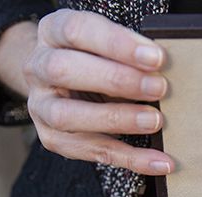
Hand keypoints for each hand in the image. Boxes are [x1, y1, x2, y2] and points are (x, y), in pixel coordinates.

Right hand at [0, 10, 172, 173]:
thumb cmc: (90, 58)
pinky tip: (157, 161)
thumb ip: (125, 51)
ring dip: (116, 119)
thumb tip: (163, 66)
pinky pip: (91, 151)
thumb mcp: (102, 43)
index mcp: (52, 32)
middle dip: (116, 80)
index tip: (155, 58)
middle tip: (158, 88)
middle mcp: (38, 68)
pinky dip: (129, 158)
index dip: (117, 44)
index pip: (77, 30)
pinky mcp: (53, 139)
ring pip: (67, 116)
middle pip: (64, 70)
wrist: (57, 82)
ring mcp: (41, 106)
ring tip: (154, 121)